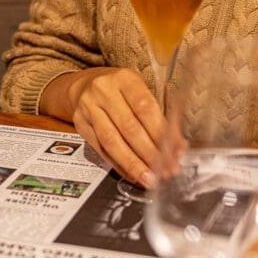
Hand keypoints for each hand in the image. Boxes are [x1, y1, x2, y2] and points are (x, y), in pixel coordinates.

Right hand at [44, 68, 163, 186]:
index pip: (145, 108)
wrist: (85, 85)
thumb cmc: (121, 90)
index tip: (174, 151)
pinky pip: (100, 150)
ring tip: (148, 178)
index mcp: (125, 79)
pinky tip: (132, 174)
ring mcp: (88, 108)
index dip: (160, 132)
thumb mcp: (140, 90)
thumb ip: (157, 115)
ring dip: (133, 164)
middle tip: (165, 170)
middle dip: (149, 153)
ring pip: (112, 141)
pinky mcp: (80, 125)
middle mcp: (104, 91)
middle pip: (129, 127)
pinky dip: (118, 164)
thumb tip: (177, 146)